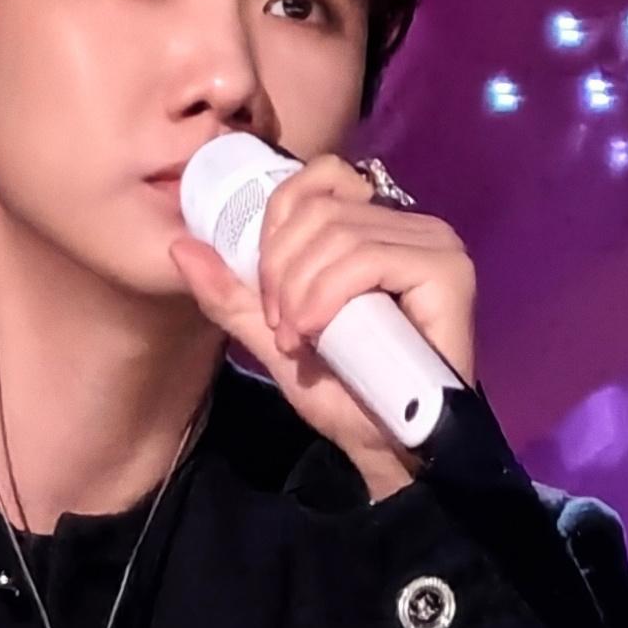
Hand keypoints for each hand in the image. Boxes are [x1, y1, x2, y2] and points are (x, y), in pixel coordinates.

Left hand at [167, 152, 476, 499]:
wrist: (386, 446)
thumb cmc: (343, 393)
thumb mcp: (274, 337)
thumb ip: (232, 293)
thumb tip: (181, 248)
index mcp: (371, 225)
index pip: (313, 181)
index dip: (274, 231)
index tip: (267, 299)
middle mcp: (408, 223)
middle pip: (319, 208)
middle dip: (280, 271)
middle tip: (281, 329)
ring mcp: (433, 243)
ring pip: (338, 232)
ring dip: (300, 292)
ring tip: (298, 339)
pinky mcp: (446, 270)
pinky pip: (368, 258)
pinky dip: (328, 295)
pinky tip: (317, 332)